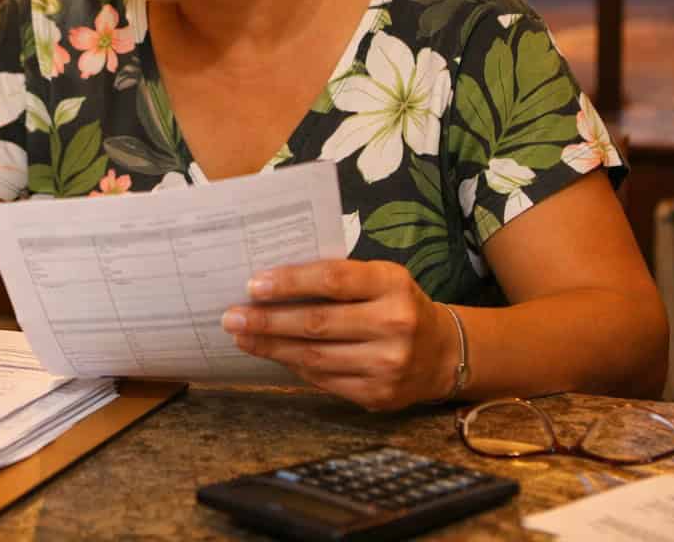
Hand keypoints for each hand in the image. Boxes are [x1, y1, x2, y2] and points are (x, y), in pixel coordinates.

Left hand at [221, 259, 455, 410]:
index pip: (332, 280)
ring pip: (315, 357)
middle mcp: (395, 324)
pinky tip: (273, 354)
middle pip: (317, 323)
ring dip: (271, 346)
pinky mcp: (378, 395)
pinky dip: (293, 366)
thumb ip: (337, 278)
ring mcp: (388, 364)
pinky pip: (323, 380)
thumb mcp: (380, 278)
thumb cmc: (397, 305)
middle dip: (268, 320)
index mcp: (392, 283)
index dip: (290, 283)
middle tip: (231, 316)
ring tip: (242, 336)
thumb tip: (272, 283)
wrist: (442, 353)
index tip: (253, 284)